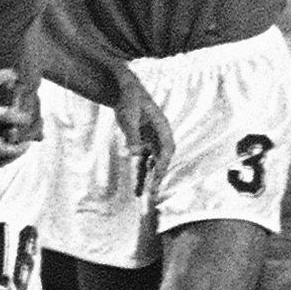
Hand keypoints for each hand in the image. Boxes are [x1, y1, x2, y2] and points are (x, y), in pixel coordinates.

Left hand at [114, 66, 172, 193]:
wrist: (124, 90)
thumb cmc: (129, 99)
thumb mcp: (128, 116)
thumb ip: (131, 136)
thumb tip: (133, 154)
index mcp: (162, 127)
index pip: (167, 150)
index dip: (163, 166)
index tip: (157, 179)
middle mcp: (160, 136)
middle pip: (162, 161)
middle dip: (158, 179)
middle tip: (152, 197)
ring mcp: (152, 141)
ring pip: (153, 165)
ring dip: (149, 181)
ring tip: (144, 199)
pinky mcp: (143, 145)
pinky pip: (143, 164)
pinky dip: (141, 176)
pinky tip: (138, 190)